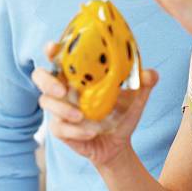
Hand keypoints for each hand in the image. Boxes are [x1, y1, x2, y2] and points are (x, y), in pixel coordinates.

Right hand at [32, 41, 157, 166]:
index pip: (58, 56)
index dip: (52, 50)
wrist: (119, 143)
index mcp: (78, 73)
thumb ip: (144, 82)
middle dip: (47, 80)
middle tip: (63, 87)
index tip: (54, 47)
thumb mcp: (136, 96)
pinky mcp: (61, 129)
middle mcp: (64, 87)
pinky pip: (59, 128)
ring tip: (82, 115)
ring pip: (47, 103)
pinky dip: (75, 130)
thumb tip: (151, 74)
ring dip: (63, 109)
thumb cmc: (123, 111)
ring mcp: (59, 108)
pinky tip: (92, 132)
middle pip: (40, 76)